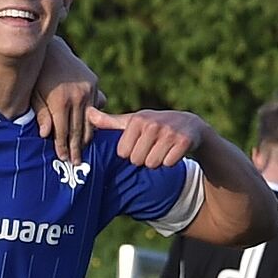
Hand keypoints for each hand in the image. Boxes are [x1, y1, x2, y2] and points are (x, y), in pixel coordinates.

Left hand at [34, 75, 100, 166]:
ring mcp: (88, 90)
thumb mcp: (34, 95)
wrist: (52, 51)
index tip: (63, 159)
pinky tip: (89, 132)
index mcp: (60, 101)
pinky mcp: (93, 84)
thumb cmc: (38, 76)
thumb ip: (41, 114)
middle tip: (76, 163)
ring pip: (89, 121)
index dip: (63, 147)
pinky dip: (93, 121)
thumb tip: (44, 135)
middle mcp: (77, 96)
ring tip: (83, 151)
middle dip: (76, 148)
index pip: (62, 131)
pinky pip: (96, 107)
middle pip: (78, 130)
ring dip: (86, 138)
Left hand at [85, 105, 202, 168]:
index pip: (123, 153)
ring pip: (152, 164)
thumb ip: (109, 122)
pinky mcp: (184, 142)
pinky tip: (173, 150)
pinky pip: (168, 164)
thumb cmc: (154, 125)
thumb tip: (87, 113)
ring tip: (162, 148)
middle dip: (144, 158)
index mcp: (137, 120)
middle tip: (152, 147)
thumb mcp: (132, 121)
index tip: (140, 143)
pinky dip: (171, 161)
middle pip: (137, 160)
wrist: (190, 124)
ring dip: (157, 160)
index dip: (131, 152)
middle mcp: (153, 124)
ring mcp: (170, 133)